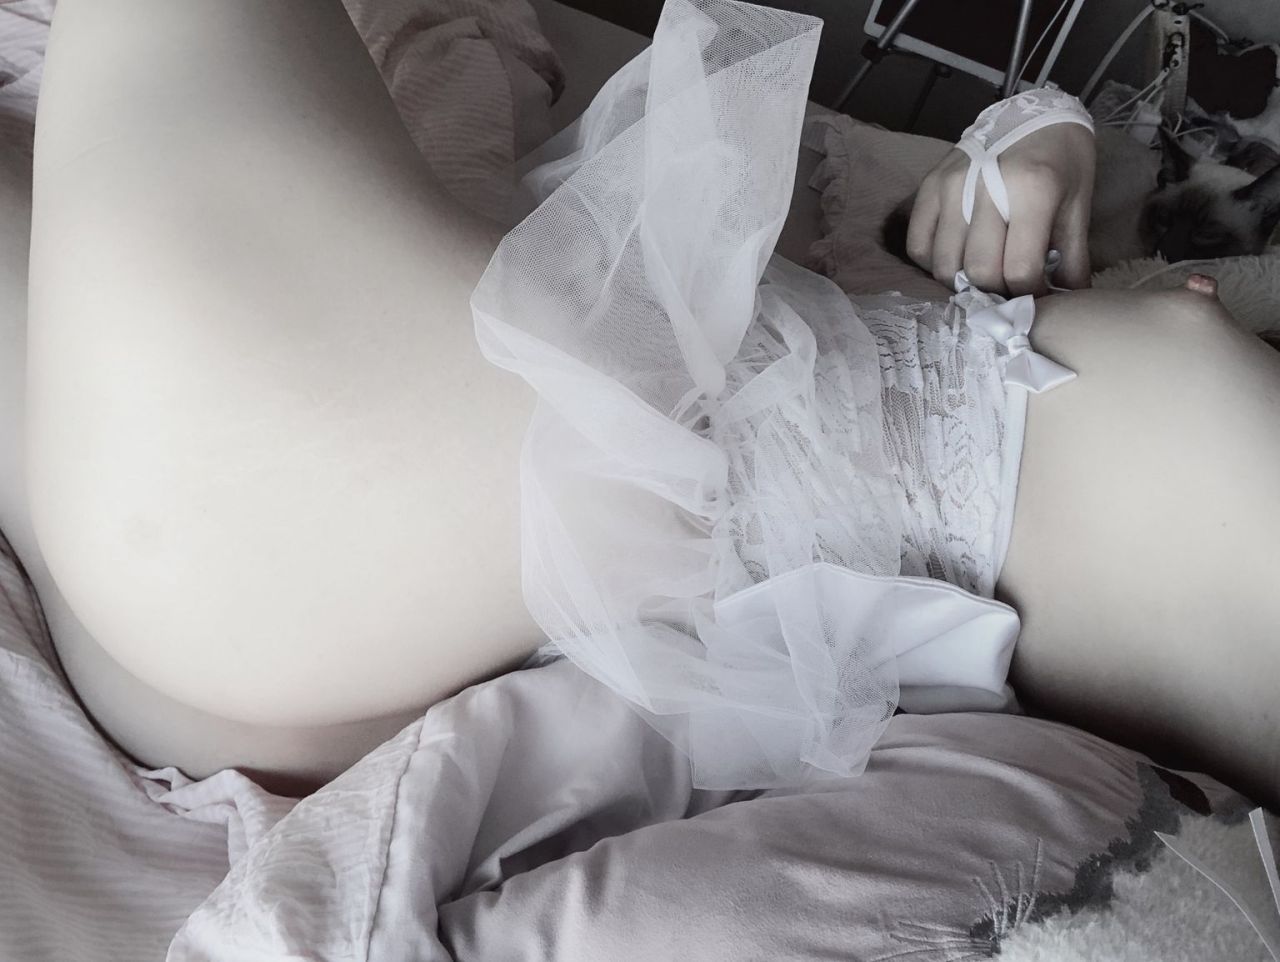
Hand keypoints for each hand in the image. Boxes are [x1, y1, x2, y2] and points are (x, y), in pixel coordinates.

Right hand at [904, 121, 1094, 295]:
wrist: (1035, 113)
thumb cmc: (1062, 160)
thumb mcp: (1078, 205)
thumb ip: (1072, 258)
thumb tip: (1066, 301)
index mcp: (1032, 192)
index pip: (1020, 270)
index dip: (1029, 293)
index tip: (1036, 293)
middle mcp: (985, 189)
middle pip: (979, 272)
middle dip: (997, 292)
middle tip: (1008, 287)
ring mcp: (951, 187)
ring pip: (945, 265)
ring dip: (964, 283)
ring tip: (983, 275)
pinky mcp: (929, 187)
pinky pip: (919, 245)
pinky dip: (935, 264)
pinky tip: (957, 259)